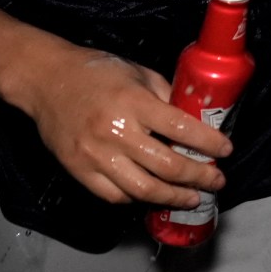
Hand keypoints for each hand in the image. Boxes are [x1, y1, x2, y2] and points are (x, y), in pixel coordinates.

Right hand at [8, 45, 231, 208]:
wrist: (45, 80)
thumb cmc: (94, 72)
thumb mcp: (137, 72)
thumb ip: (165, 96)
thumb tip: (194, 118)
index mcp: (133, 102)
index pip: (181, 129)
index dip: (208, 143)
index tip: (225, 150)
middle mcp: (116, 131)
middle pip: (168, 167)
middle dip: (199, 178)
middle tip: (216, 180)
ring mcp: (96, 155)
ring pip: (144, 190)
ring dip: (174, 197)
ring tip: (192, 198)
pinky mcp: (80, 170)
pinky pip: (116, 195)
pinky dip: (138, 199)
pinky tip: (154, 195)